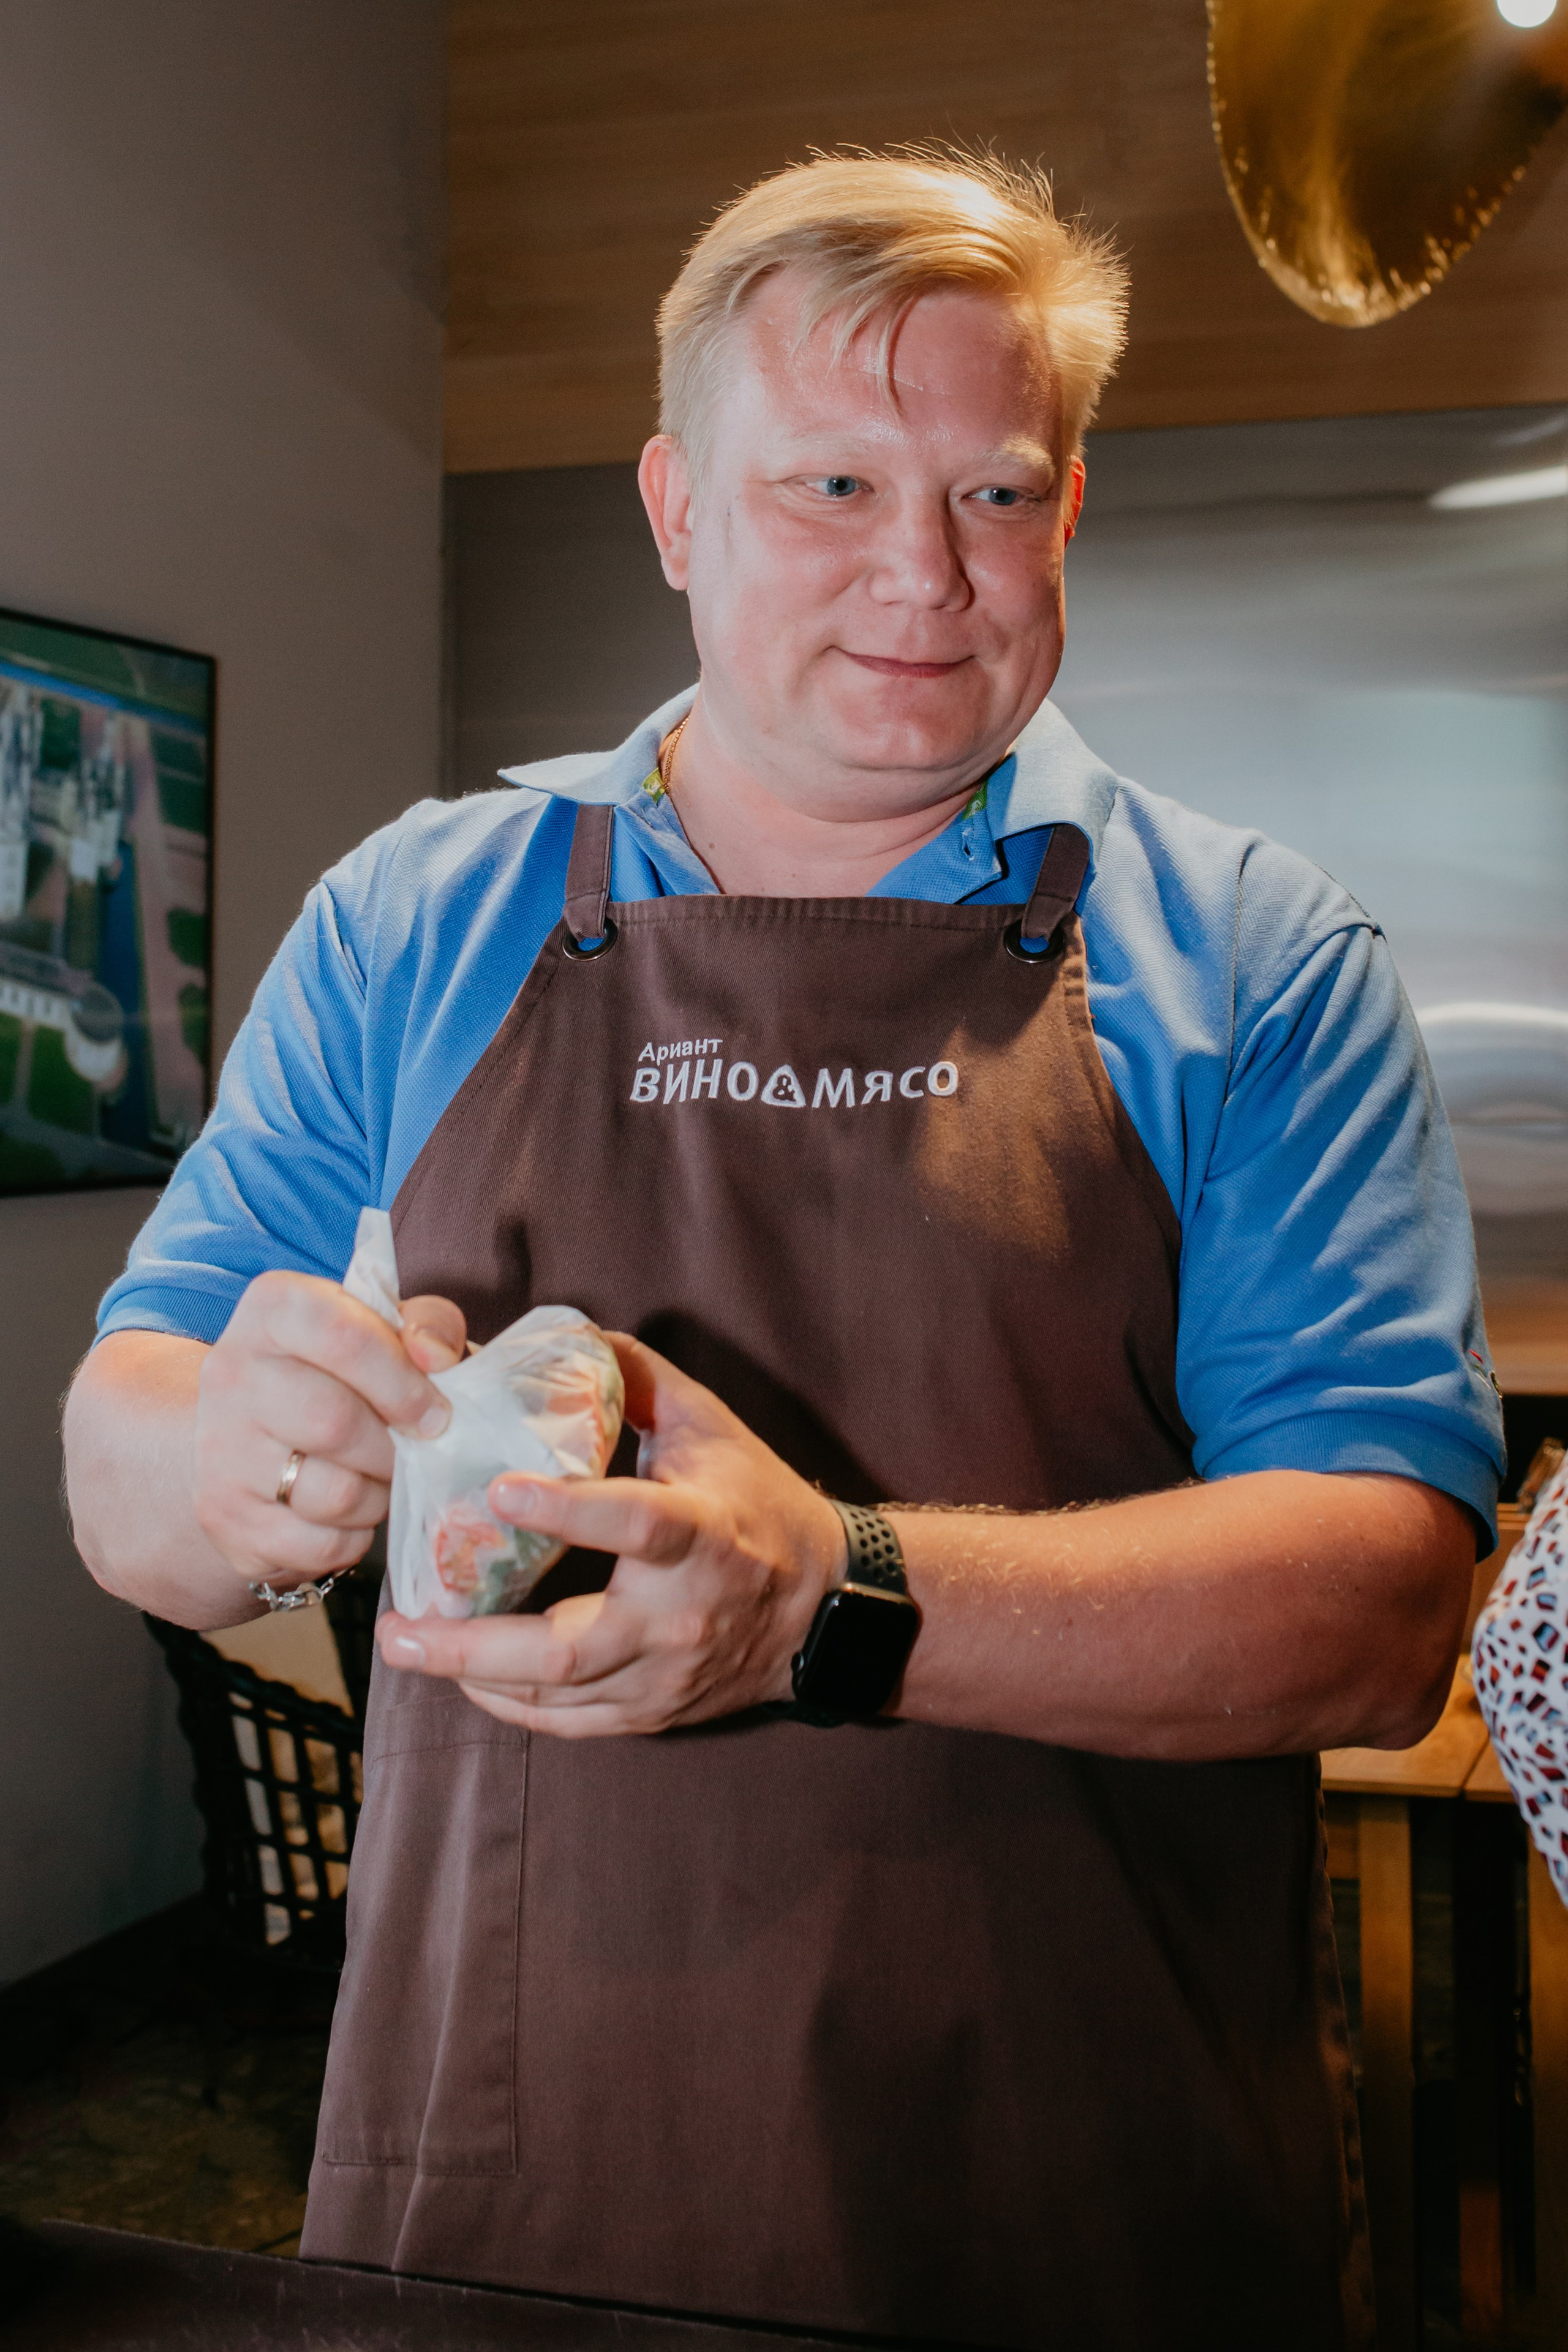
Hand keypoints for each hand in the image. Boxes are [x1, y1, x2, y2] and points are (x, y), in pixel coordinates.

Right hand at [194, 1268, 466, 1591]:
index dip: (403, 1381)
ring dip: (378, 1496)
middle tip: (409, 1452)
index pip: (344, 1337)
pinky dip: (352, 1538)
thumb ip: (428, 1326)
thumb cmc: (344, 1377)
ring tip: (375, 1478)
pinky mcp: (224, 1517)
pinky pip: (320, 1546)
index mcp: (273, 1308)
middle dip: (393, 1449)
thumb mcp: (389, 1333)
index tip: (435, 1412)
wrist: (257, 1437)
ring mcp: (219, 1449)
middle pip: (335, 1423)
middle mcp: (229, 1371)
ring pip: (334, 1493)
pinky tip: (346, 1513)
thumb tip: (436, 1356)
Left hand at [377, 1334, 846, 1735]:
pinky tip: (463, 1680)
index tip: (500, 1490)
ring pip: (559, 1695)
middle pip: (571, 1647)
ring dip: (473, 1676)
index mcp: (703, 1534)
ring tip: (407, 1646)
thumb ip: (640, 1379)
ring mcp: (665, 1674)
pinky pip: (569, 1723)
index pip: (636, 1524)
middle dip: (475, 1645)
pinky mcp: (654, 1711)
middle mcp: (681, 1614)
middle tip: (400, 1627)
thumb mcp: (711, 1430)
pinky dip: (510, 1706)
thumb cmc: (759, 1505)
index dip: (568, 1511)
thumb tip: (567, 1337)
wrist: (823, 1609)